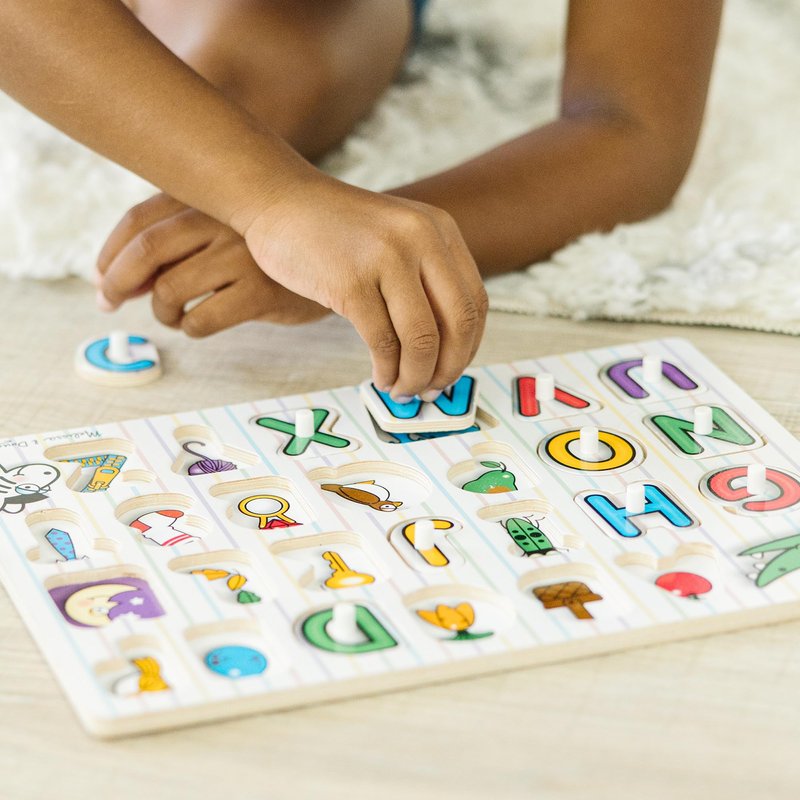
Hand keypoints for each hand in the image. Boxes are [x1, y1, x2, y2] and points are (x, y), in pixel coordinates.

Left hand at [96, 194, 329, 333]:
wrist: (342, 258)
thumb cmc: (272, 250)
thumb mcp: (225, 230)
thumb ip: (175, 244)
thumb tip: (116, 281)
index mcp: (210, 199)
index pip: (139, 221)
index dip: (110, 254)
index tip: (101, 279)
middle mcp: (224, 220)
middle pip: (147, 251)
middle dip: (117, 283)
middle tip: (110, 303)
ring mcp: (244, 256)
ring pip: (170, 290)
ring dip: (161, 312)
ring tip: (173, 316)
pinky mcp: (262, 292)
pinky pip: (203, 319)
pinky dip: (190, 328)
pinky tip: (199, 325)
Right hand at [240, 174, 487, 400]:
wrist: (279, 200)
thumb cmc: (336, 229)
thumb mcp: (396, 236)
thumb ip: (424, 278)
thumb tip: (444, 350)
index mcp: (439, 229)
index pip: (475, 302)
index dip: (468, 347)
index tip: (452, 370)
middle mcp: (420, 239)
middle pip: (457, 323)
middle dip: (448, 368)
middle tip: (433, 390)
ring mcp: (386, 258)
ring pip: (421, 339)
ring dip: (415, 376)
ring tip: (401, 388)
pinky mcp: (351, 281)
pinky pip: (382, 342)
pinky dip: (386, 369)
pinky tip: (380, 376)